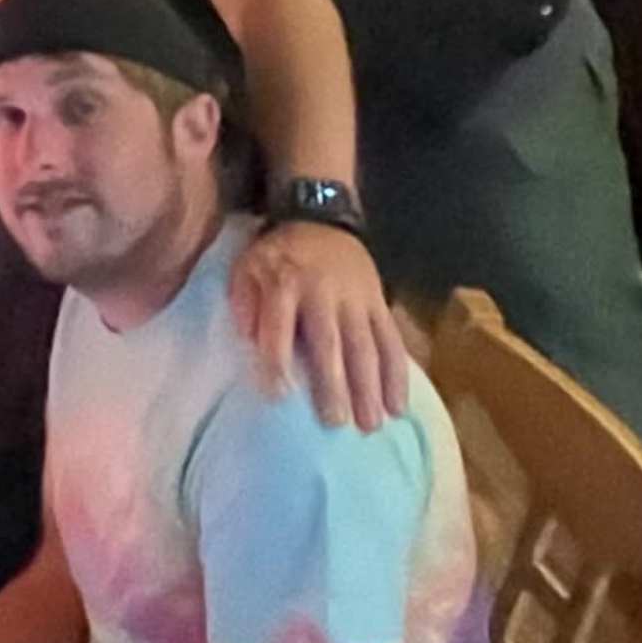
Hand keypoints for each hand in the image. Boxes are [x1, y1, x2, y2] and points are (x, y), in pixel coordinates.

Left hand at [233, 218, 411, 431]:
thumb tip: (247, 341)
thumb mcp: (248, 266)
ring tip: (371, 425)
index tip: (279, 395)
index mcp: (285, 283)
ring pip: (366, 345)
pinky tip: (398, 406)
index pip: (278, 326)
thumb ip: (243, 303)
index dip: (277, 360)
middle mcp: (324, 292)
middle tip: (336, 422)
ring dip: (370, 387)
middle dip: (334, 383)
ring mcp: (357, 299)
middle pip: (330, 342)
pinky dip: (397, 374)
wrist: (321, 217)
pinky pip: (392, 341)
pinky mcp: (379, 303)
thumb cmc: (279, 254)